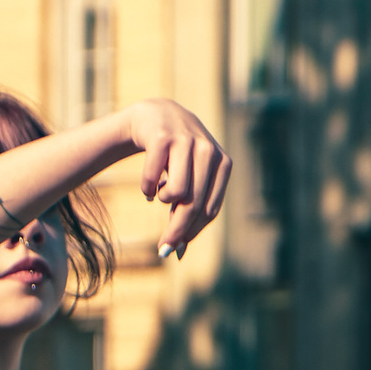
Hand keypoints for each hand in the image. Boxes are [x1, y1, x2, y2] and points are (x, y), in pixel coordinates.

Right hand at [124, 100, 231, 258]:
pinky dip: (147, 188)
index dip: (192, 233)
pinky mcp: (163, 137)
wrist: (155, 116)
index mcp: (223, 163)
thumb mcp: (188, 179)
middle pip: (193, 204)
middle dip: (176, 231)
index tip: (175, 250)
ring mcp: (187, 141)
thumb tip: (178, 253)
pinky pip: (153, 179)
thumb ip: (187, 210)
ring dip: (163, 199)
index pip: (210, 209)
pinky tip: (148, 186)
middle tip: (162, 249)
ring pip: (177, 192)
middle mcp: (209, 150)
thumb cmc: (175, 156)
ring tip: (160, 192)